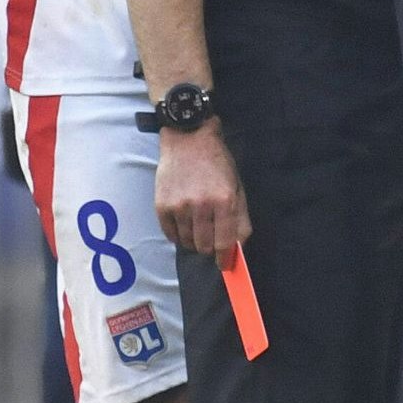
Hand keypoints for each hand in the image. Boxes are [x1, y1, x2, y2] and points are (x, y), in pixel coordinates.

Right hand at [155, 125, 248, 255]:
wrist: (188, 137)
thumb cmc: (217, 163)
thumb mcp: (236, 187)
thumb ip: (240, 219)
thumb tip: (238, 248)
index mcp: (224, 200)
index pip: (224, 243)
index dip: (225, 259)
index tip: (224, 264)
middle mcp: (201, 205)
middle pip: (205, 247)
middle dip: (210, 247)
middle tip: (210, 236)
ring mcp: (179, 206)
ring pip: (187, 243)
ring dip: (194, 240)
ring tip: (197, 224)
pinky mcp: (162, 206)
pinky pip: (170, 234)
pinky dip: (178, 234)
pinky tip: (184, 221)